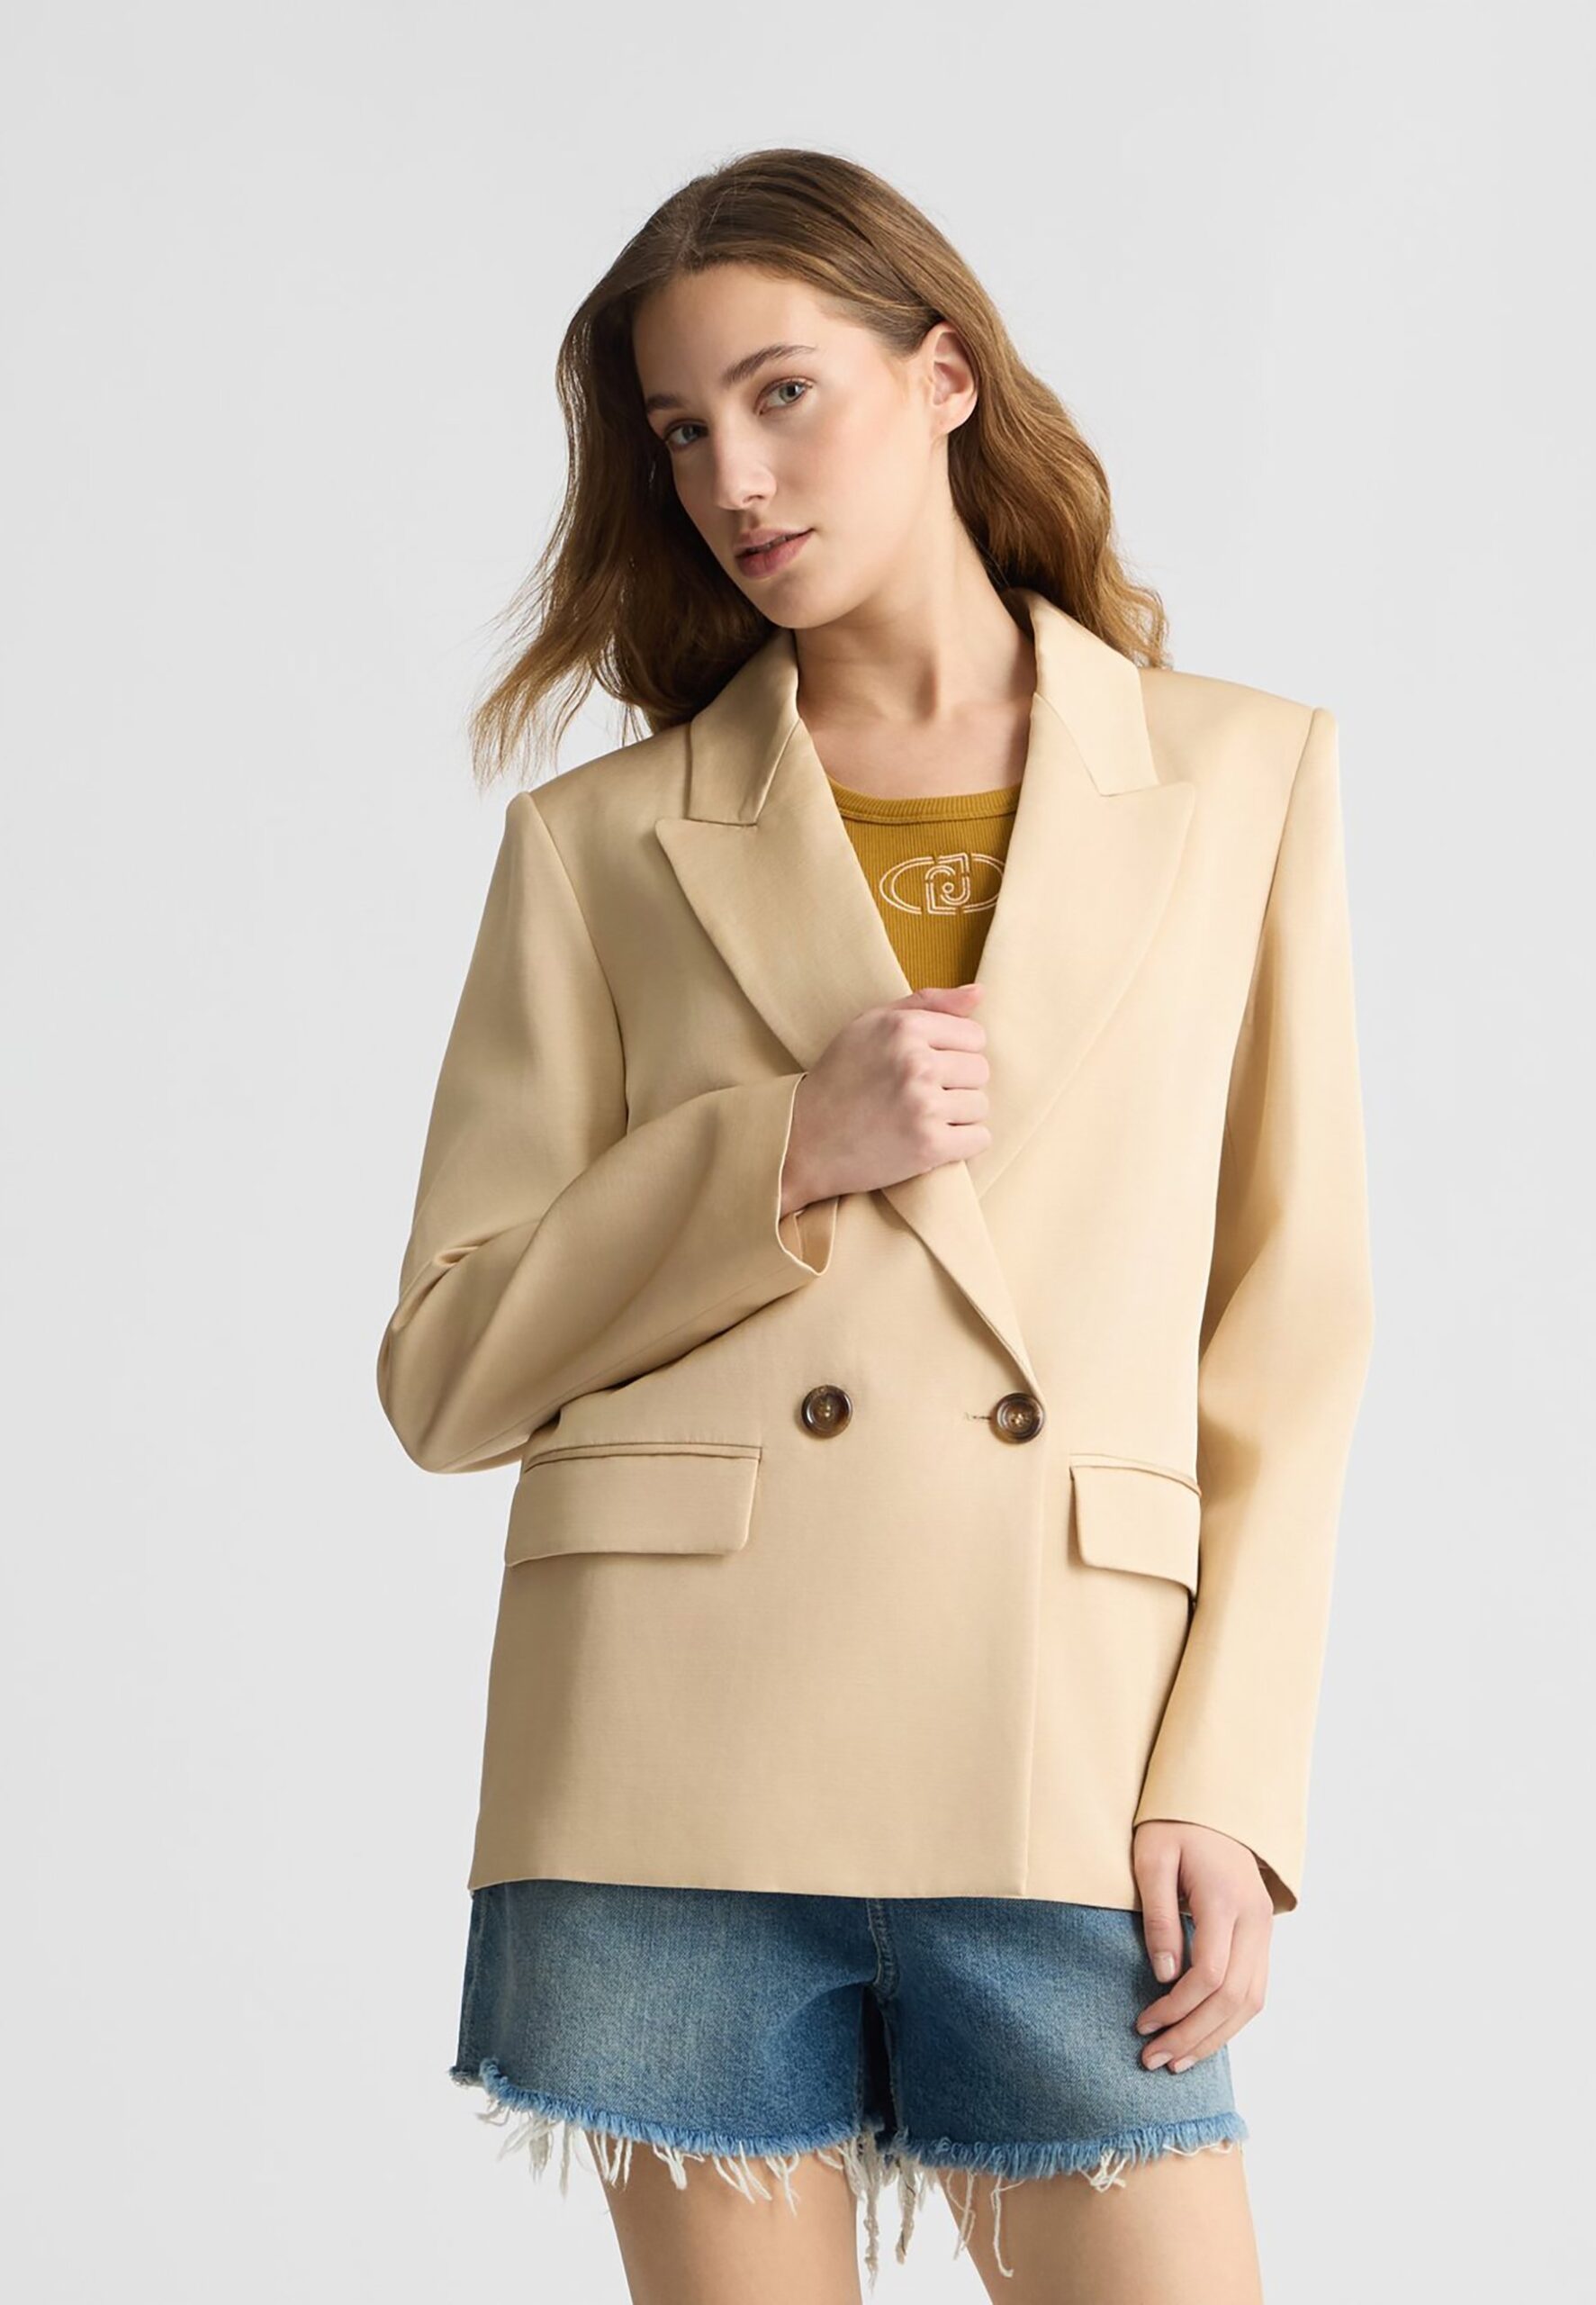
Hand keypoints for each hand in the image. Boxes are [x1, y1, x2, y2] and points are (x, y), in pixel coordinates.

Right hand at [780, 983, 989, 1210]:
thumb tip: (980, 993)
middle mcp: (916, 1063)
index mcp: (904, 1028)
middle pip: (980, 1070)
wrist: (802, 1140)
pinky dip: (961, 1144)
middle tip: (921, 1095)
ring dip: (958, 1115)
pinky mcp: (929, 1146)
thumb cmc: (840, 1078)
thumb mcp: (871, 1025)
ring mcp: (924, 1106)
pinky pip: (979, 1139)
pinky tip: (931, 1140)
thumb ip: (927, 1003)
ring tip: (922, 1118)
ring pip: (980, 1106)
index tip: (927, 1066)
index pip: (975, 1035)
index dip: (954, 1052)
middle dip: (957, 1084)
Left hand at [1130, 1819, 1272, 2072]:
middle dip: (1193, 2035)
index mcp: (1225, 1899)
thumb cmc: (1172, 1827)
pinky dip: (1229, 2021)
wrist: (1211, 1805)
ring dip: (1214, 2037)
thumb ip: (1158, 1915)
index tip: (1143, 2025)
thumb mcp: (1151, 1859)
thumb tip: (1165, 1976)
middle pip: (1234, 1998)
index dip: (1177, 2008)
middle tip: (1153, 2060)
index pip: (1210, 1974)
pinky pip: (1254, 1990)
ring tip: (1176, 2062)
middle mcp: (1254, 1919)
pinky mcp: (1262, 1936)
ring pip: (1251, 2002)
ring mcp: (1264, 1929)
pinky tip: (1200, 2037)